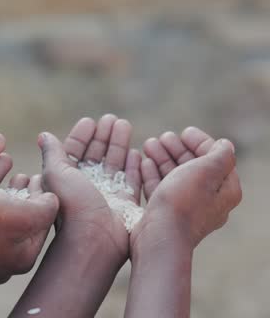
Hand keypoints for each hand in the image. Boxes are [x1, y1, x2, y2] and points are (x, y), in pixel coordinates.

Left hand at [38, 114, 141, 262]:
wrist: (96, 238)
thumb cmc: (72, 204)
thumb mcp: (56, 174)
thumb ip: (53, 153)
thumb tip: (43, 135)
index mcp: (66, 179)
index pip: (73, 151)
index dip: (81, 135)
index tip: (89, 121)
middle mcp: (86, 186)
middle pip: (96, 155)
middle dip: (103, 136)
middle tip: (111, 118)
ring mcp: (107, 195)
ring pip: (114, 164)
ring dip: (119, 143)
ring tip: (123, 124)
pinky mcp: (126, 203)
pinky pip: (132, 180)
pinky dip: (134, 166)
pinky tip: (136, 151)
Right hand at [134, 128, 240, 250]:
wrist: (160, 236)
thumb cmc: (183, 202)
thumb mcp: (206, 171)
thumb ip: (219, 155)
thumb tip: (225, 145)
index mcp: (224, 191)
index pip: (217, 159)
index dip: (201, 142)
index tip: (184, 132)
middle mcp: (208, 200)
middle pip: (194, 166)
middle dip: (178, 149)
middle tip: (163, 137)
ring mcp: (185, 207)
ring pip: (175, 176)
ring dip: (162, 158)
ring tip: (149, 144)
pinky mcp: (166, 213)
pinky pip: (160, 188)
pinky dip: (153, 173)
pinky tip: (143, 162)